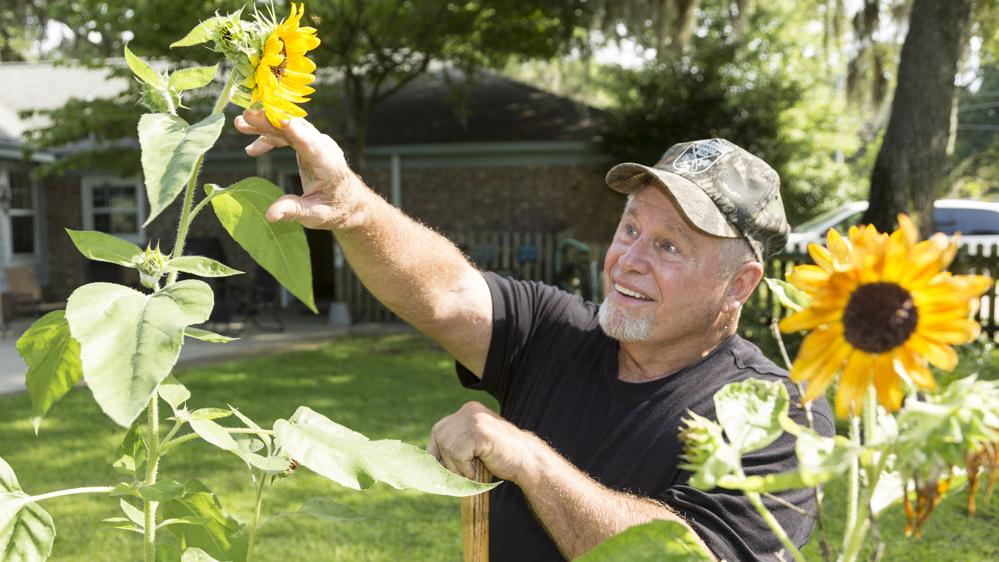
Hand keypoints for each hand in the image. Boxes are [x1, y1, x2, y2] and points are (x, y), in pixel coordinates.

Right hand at [234, 109, 361, 229]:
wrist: (350, 202)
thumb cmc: (335, 210)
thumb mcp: (316, 216)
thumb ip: (294, 212)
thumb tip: (270, 215)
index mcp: (329, 166)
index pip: (312, 145)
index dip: (296, 130)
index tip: (279, 118)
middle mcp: (324, 149)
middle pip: (297, 128)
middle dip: (271, 121)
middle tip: (245, 117)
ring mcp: (316, 143)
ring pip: (289, 126)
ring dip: (265, 123)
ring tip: (240, 123)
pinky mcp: (308, 143)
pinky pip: (287, 133)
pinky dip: (269, 137)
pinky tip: (251, 150)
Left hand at [427, 401, 541, 483]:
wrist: (527, 462)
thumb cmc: (500, 458)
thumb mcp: (473, 447)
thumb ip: (455, 446)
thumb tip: (427, 461)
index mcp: (468, 411)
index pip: (439, 430)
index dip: (436, 452)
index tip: (440, 469)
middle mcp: (469, 410)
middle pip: (439, 437)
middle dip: (446, 460)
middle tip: (463, 472)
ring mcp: (474, 419)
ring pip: (447, 447)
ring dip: (458, 466)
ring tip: (474, 471)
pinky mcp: (479, 431)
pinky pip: (458, 453)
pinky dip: (465, 467)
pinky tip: (480, 468)